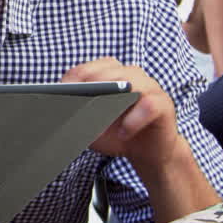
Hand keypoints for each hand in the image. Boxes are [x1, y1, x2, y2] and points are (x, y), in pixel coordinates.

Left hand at [62, 59, 182, 168]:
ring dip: (111, 99)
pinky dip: (133, 119)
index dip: (71, 82)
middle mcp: (130, 75)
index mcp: (110, 75)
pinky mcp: (163, 104)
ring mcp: (149, 87)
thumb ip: (78, 119)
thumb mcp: (93, 128)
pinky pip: (148, 105)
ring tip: (98, 116)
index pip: (86, 69)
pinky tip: (123, 132)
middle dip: (89, 87)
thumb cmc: (118, 135)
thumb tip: (60, 115)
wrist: (150, 153)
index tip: (59, 97)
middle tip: (77, 105)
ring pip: (129, 81)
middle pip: (106, 72)